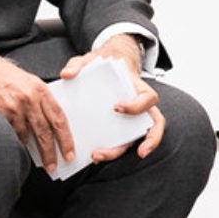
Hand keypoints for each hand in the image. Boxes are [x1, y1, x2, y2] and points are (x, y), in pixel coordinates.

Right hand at [0, 41, 73, 172]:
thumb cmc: (5, 76)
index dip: (66, 138)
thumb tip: (52, 125)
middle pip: (45, 131)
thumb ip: (41, 101)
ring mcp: (13, 107)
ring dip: (34, 152)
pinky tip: (19, 150)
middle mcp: (29, 98)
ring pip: (27, 136)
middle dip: (51, 152)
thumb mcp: (29, 82)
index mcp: (41, 89)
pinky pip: (11, 135)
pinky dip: (16, 144)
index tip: (69, 153)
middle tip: (54, 166)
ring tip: (39, 162)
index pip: (59, 118)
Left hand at [59, 34, 165, 161]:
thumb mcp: (90, 60)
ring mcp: (132, 118)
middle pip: (152, 125)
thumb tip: (66, 74)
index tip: (116, 108)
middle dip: (147, 141)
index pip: (148, 99)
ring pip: (138, 138)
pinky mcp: (120, 126)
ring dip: (120, 151)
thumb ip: (79, 64)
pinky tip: (93, 155)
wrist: (106, 66)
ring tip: (97, 157)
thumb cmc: (103, 65)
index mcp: (138, 88)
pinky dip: (110, 150)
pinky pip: (121, 141)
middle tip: (135, 151)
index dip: (137, 106)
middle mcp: (140, 106)